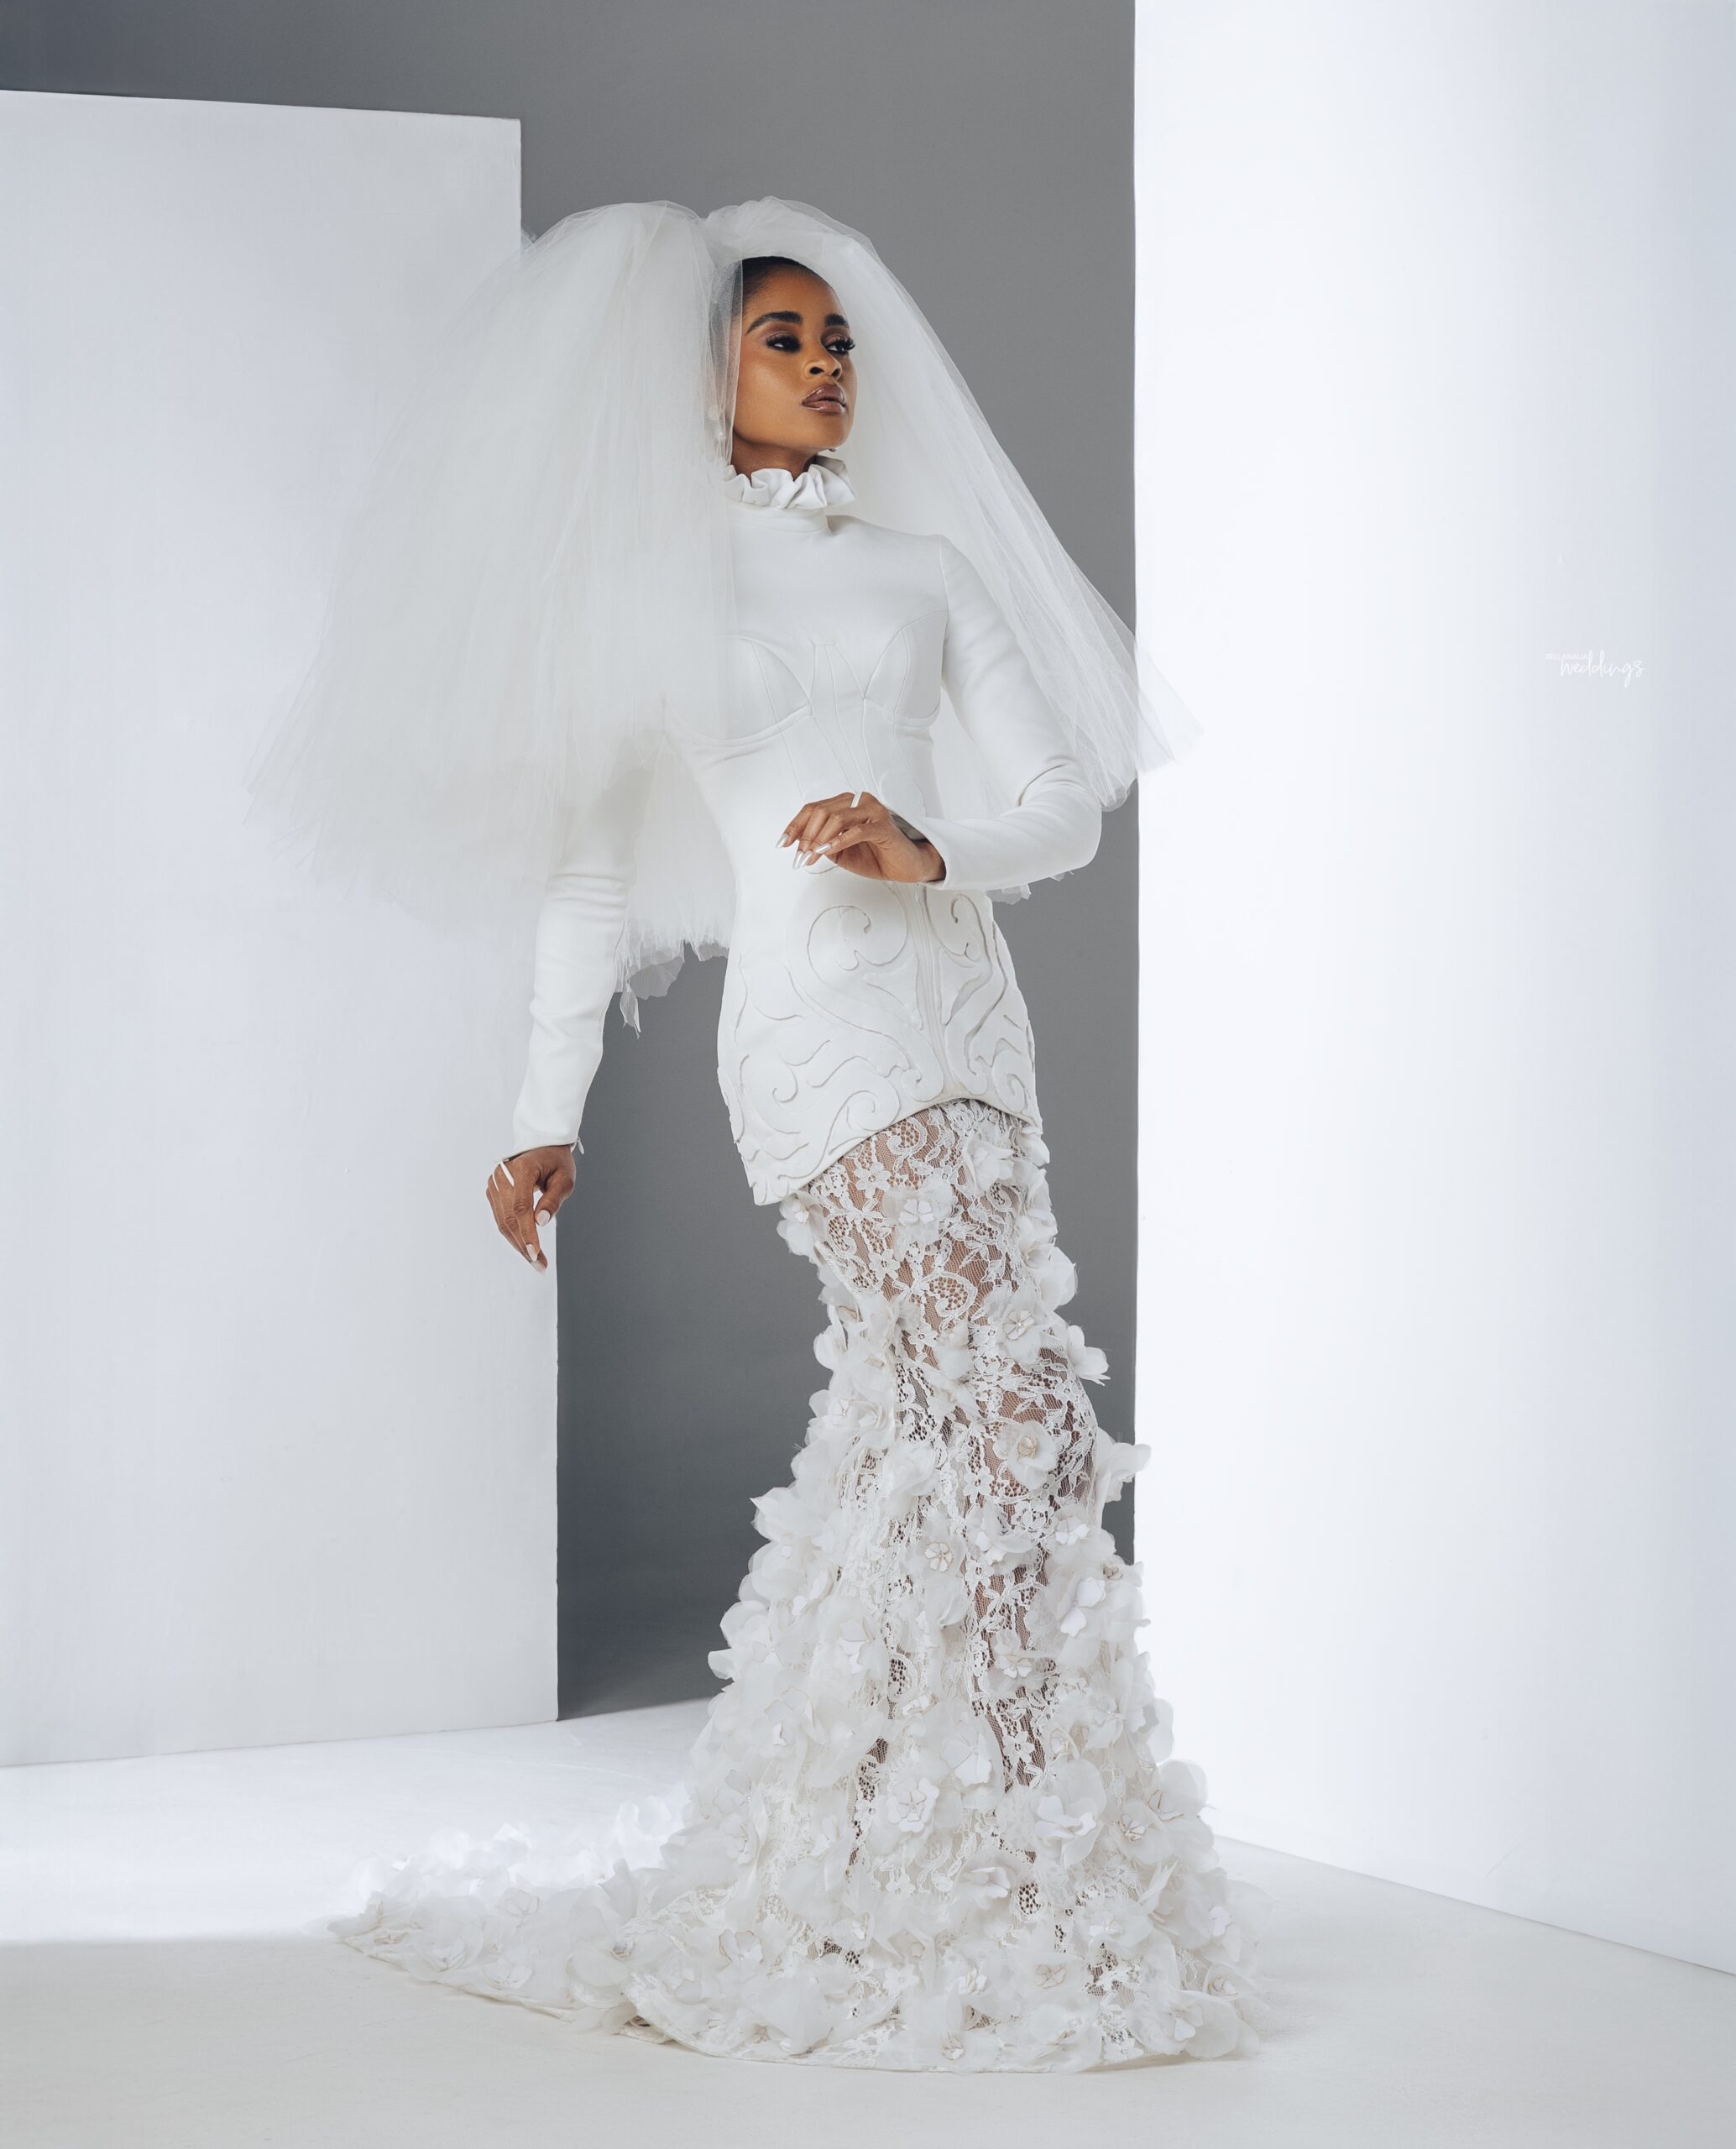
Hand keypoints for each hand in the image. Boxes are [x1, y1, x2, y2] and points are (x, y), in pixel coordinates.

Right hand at [486, 1145, 574, 1270]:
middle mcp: (502, 1175)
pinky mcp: (494, 1191)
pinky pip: (501, 1218)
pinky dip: (513, 1234)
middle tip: (539, 1265)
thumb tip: (540, 1222)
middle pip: (509, 1218)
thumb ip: (553, 1199)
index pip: (521, 1207)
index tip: (536, 1253)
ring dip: (518, 1244)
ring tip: (535, 1261)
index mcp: (521, 1170)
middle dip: (524, 1245)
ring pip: (503, 1222)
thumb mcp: (565, 1179)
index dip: (527, 1233)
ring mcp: (495, 1183)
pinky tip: (526, 1247)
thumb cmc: (556, 1162)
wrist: (542, 1146)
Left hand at [780, 791, 943, 884]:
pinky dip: (838, 841)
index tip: (783, 843)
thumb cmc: (876, 856)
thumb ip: (824, 844)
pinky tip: (826, 852)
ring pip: (836, 817)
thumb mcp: (841, 852)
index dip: (795, 825)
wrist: (906, 866)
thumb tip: (804, 845)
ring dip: (818, 840)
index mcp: (847, 804)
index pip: (814, 809)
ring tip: (810, 858)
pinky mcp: (883, 826)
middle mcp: (859, 802)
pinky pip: (856, 830)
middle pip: (821, 811)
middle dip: (805, 836)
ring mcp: (872, 811)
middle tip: (799, 858)